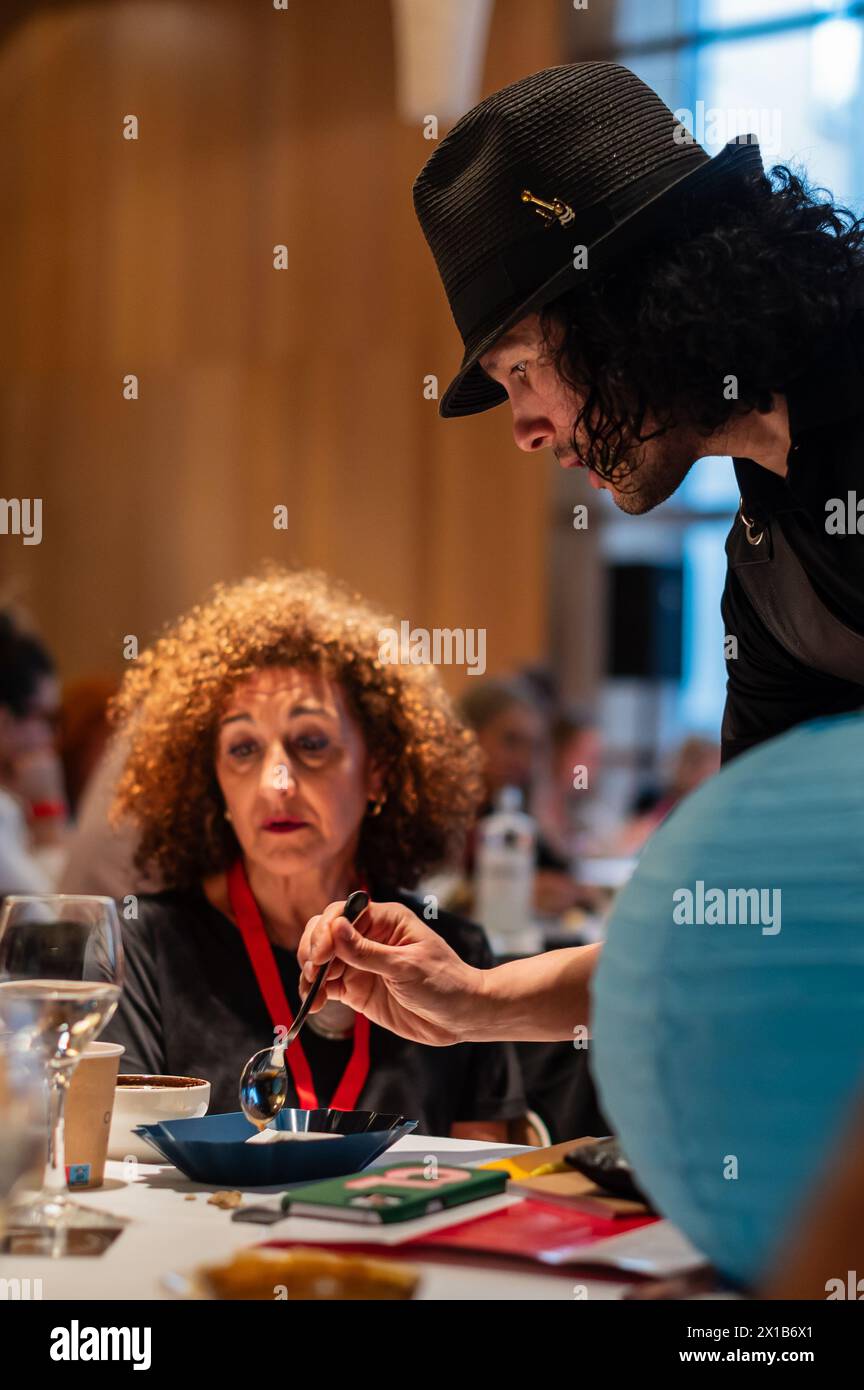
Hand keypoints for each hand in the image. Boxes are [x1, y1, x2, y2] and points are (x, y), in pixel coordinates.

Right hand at [298, 900, 485, 1045]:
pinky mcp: (356, 988)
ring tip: (312, 993)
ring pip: (321, 960)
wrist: (460, 1017)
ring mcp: (360, 964)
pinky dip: (315, 993)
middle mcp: (369, 937)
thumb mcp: (406, 966)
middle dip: (313, 950)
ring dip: (310, 974)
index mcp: (385, 920)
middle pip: (326, 933)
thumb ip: (367, 952)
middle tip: (313, 973)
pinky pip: (327, 985)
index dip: (326, 930)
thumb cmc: (444, 982)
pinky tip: (314, 1004)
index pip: (343, 913)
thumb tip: (335, 928)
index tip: (320, 955)